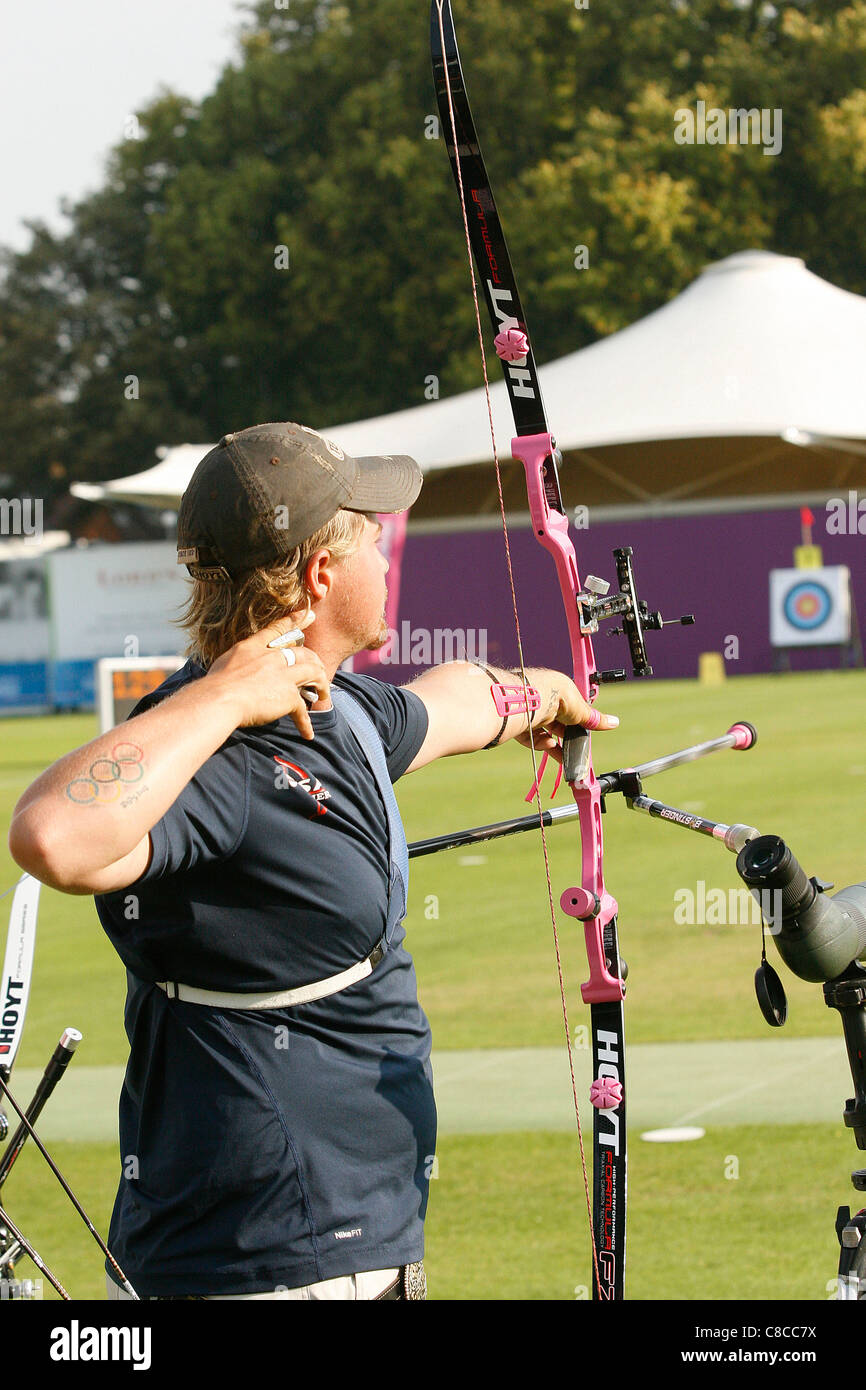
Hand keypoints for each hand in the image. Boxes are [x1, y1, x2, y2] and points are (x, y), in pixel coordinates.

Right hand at [205, 619, 329, 738]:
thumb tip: (233, 670)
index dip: (296, 620)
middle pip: (303, 653)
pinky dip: (305, 723)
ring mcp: (283, 676)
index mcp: (253, 647)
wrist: (219, 699)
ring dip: (320, 684)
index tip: (309, 615)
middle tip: (319, 668)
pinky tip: (308, 733)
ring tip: (322, 694)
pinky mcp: (288, 696)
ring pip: (312, 673)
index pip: (278, 629)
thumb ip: (236, 663)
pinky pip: (302, 709)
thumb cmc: (213, 685)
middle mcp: (271, 657)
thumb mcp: (224, 663)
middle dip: (314, 660)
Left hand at [515, 678, 617, 761]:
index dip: (577, 722)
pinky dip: (541, 743)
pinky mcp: (518, 722)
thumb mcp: (580, 710)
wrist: (529, 699)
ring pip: (543, 731)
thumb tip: (615, 722)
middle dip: (566, 737)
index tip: (583, 735)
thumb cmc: (557, 696)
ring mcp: (530, 711)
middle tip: (575, 751)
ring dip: (554, 744)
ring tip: (564, 757)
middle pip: (556, 722)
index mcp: (559, 689)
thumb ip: (594, 719)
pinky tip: (550, 745)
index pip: (570, 708)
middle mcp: (543, 698)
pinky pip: (530, 737)